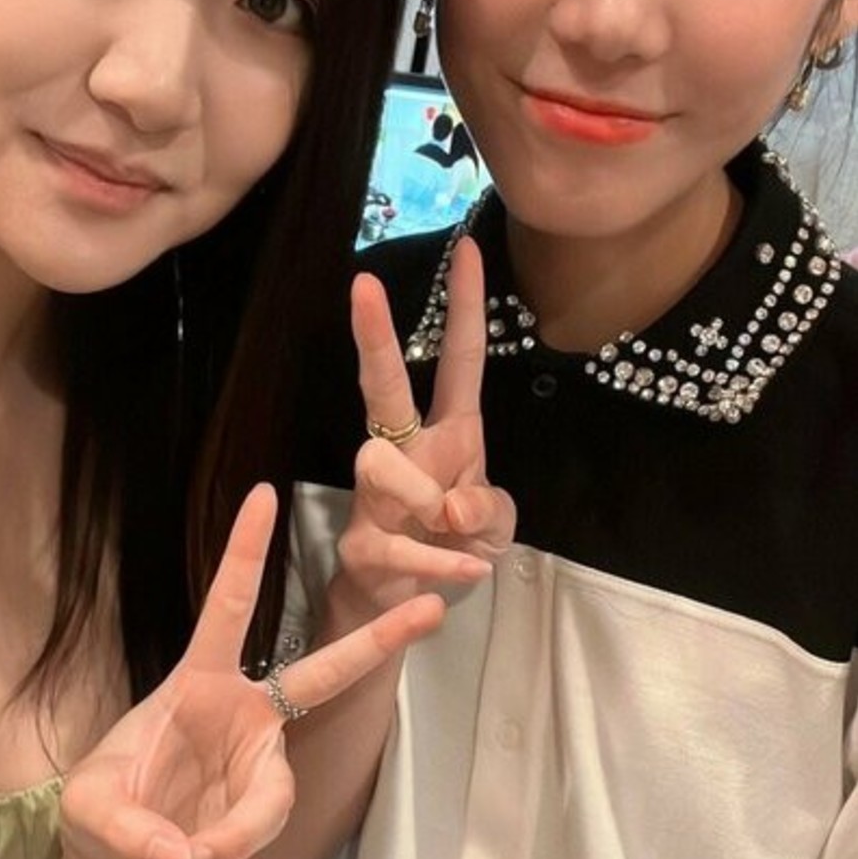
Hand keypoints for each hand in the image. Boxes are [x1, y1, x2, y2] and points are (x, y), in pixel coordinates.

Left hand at [59, 483, 443, 858]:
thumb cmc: (98, 816)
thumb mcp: (85, 813)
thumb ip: (124, 829)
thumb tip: (183, 857)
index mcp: (195, 683)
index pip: (227, 609)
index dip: (246, 554)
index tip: (265, 493)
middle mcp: (241, 714)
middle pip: (320, 674)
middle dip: (378, 641)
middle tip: (434, 606)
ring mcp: (261, 762)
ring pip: (273, 794)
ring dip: (229, 834)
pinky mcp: (264, 807)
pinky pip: (263, 829)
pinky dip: (226, 852)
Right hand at [339, 235, 515, 615]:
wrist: (404, 611)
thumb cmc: (452, 547)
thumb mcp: (494, 527)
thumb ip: (489, 508)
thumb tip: (453, 504)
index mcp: (448, 434)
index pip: (458, 359)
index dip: (464, 305)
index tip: (468, 246)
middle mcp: (404, 452)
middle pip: (382, 384)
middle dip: (375, 335)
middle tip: (364, 285)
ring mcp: (375, 497)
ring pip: (378, 465)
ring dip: (420, 496)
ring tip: (453, 526)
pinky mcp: (363, 546)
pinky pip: (395, 544)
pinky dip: (439, 561)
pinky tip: (468, 571)